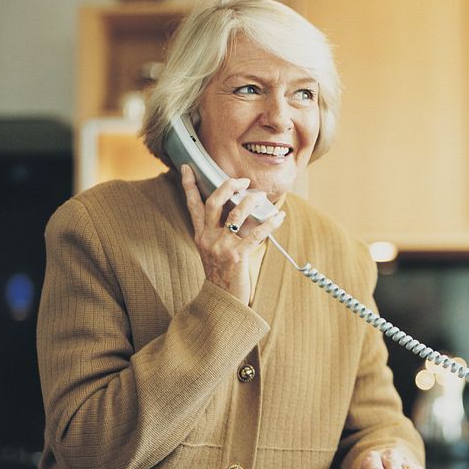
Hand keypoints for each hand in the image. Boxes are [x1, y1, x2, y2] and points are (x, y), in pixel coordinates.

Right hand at [181, 165, 285, 304]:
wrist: (222, 301)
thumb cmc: (222, 275)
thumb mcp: (213, 251)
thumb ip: (219, 232)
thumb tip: (237, 210)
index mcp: (201, 235)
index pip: (192, 205)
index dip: (189, 185)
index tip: (188, 167)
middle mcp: (208, 238)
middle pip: (213, 202)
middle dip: (228, 186)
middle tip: (242, 180)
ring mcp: (221, 247)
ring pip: (235, 214)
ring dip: (250, 201)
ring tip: (261, 195)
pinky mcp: (237, 256)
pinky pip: (256, 234)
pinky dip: (270, 223)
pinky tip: (280, 217)